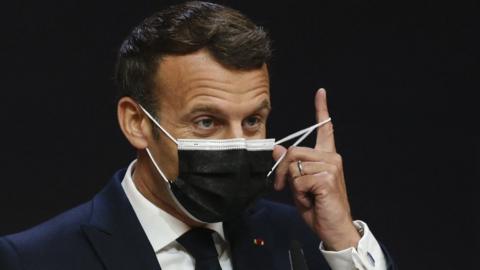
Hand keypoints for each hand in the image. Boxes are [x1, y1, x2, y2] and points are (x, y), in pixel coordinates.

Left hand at [273, 88, 359, 250]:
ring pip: (294, 167)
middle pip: (293, 152)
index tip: (320, 92)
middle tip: (281, 188)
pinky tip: (312, 200)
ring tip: (306, 197)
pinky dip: (299, 194)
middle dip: (281, 172)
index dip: (321, 110)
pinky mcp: (327, 178)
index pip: (325, 129)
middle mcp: (331, 157)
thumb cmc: (318, 207)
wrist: (334, 229)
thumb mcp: (298, 185)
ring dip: (292, 186)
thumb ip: (290, 167)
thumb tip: (276, 149)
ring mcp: (331, 167)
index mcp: (326, 157)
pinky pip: (299, 180)